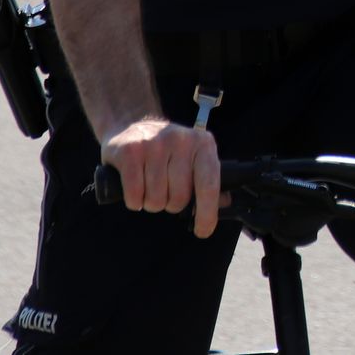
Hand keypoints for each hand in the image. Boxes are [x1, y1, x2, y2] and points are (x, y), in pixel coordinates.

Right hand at [101, 117, 222, 236]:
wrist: (131, 124)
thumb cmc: (167, 149)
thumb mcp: (192, 157)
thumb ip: (208, 180)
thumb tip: (224, 203)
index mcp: (203, 144)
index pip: (209, 184)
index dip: (207, 213)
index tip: (203, 231)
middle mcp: (181, 140)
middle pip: (179, 197)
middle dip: (171, 204)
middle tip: (165, 192)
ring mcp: (154, 144)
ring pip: (156, 199)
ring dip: (151, 202)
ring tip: (149, 187)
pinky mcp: (129, 152)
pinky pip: (134, 194)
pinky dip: (134, 201)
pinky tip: (135, 189)